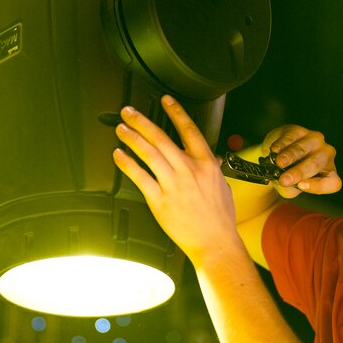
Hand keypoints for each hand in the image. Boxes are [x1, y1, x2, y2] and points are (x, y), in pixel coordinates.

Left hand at [113, 95, 241, 261]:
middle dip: (142, 121)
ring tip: (121, 129)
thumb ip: (214, 170)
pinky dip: (127, 164)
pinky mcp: (159, 200)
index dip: (176, 112)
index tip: (165, 100)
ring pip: (148, 154)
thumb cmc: (220, 218)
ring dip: (132, 138)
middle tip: (128, 111)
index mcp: (206, 164)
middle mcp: (188, 170)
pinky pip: (139, 177)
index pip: (189, 130)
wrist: (215, 242)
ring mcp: (173, 184)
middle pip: (161, 138)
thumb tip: (212, 160)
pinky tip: (119, 155)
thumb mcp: (223, 187)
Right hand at [262, 125, 341, 198]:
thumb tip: (284, 183)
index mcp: (328, 173)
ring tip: (279, 163)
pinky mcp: (299, 131)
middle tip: (284, 180)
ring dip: (290, 156)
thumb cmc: (288, 174)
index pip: (332, 182)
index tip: (301, 186)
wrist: (277, 155)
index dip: (318, 186)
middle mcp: (326, 156)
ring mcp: (315, 140)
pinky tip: (274, 150)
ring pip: (303, 148)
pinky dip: (282, 144)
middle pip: (315, 164)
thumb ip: (289, 188)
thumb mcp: (290, 188)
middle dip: (299, 172)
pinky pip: (291, 137)